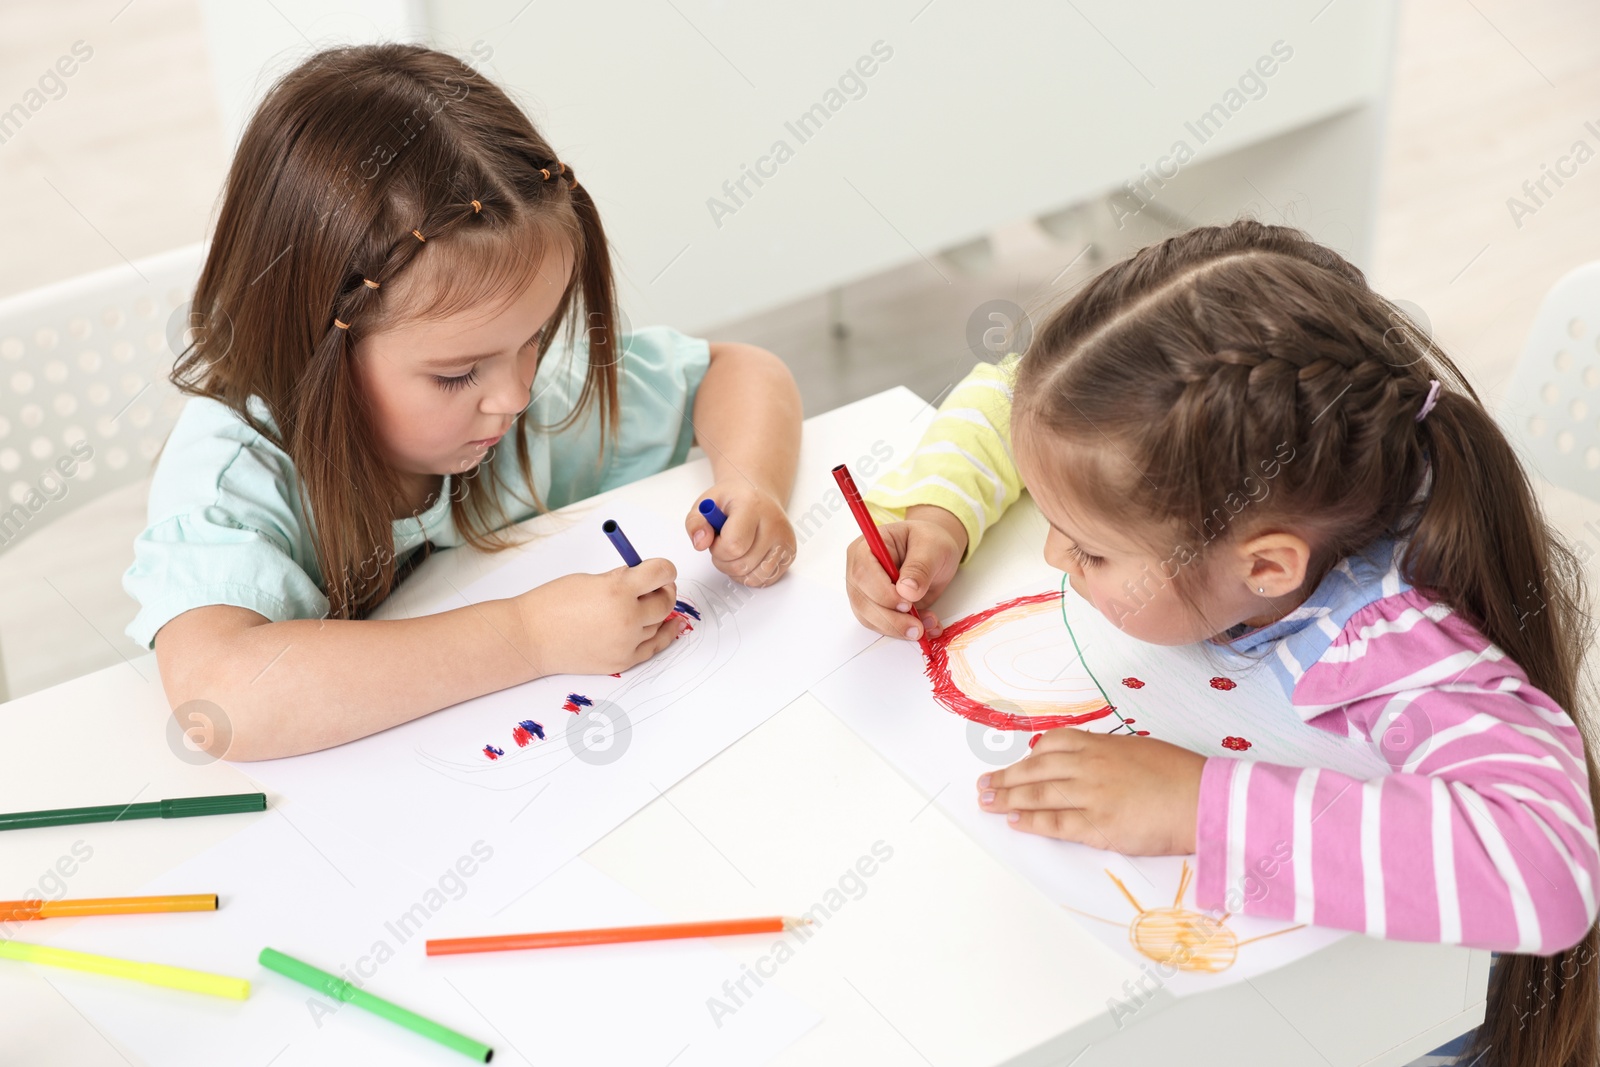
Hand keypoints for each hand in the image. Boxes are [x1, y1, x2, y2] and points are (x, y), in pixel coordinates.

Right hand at [512, 559, 686, 676]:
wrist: (531, 637)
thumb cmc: (553, 604)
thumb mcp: (591, 579)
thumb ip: (622, 578)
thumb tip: (646, 578)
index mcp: (619, 590)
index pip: (662, 572)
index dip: (664, 569)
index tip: (662, 570)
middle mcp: (627, 618)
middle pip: (665, 601)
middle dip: (664, 590)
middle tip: (657, 587)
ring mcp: (626, 643)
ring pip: (658, 624)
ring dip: (655, 613)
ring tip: (641, 606)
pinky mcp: (622, 661)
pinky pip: (653, 647)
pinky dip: (663, 635)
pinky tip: (671, 626)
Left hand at [685, 482, 795, 586]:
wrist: (758, 495)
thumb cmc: (732, 502)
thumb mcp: (705, 504)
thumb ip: (696, 523)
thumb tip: (701, 544)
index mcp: (752, 506)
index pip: (733, 546)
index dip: (718, 549)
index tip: (717, 538)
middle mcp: (774, 524)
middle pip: (742, 565)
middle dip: (724, 561)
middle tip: (724, 544)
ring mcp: (785, 540)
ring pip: (754, 578)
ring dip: (736, 572)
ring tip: (735, 552)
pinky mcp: (790, 554)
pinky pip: (765, 580)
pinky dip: (750, 576)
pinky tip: (746, 558)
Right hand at [845, 505, 967, 639]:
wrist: (934, 553)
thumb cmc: (929, 543)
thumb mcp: (932, 546)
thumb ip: (920, 567)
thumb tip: (907, 591)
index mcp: (867, 548)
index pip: (863, 573)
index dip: (882, 593)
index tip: (907, 603)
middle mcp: (860, 571)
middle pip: (862, 600)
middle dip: (890, 619)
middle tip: (917, 626)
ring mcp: (865, 592)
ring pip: (869, 618)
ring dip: (897, 628)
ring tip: (925, 627)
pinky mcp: (876, 608)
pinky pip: (882, 626)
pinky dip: (902, 632)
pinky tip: (923, 627)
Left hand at [976, 730, 1205, 854]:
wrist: (1202, 800)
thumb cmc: (1179, 775)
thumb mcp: (1139, 750)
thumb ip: (1109, 755)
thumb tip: (1091, 762)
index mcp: (1100, 745)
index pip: (1052, 745)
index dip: (1029, 757)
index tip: (1015, 765)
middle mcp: (1088, 766)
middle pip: (1035, 770)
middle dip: (1005, 777)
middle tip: (983, 784)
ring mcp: (1090, 796)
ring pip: (1037, 796)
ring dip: (1007, 799)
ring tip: (986, 802)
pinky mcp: (1097, 825)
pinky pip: (1055, 823)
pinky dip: (1031, 822)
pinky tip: (1014, 822)